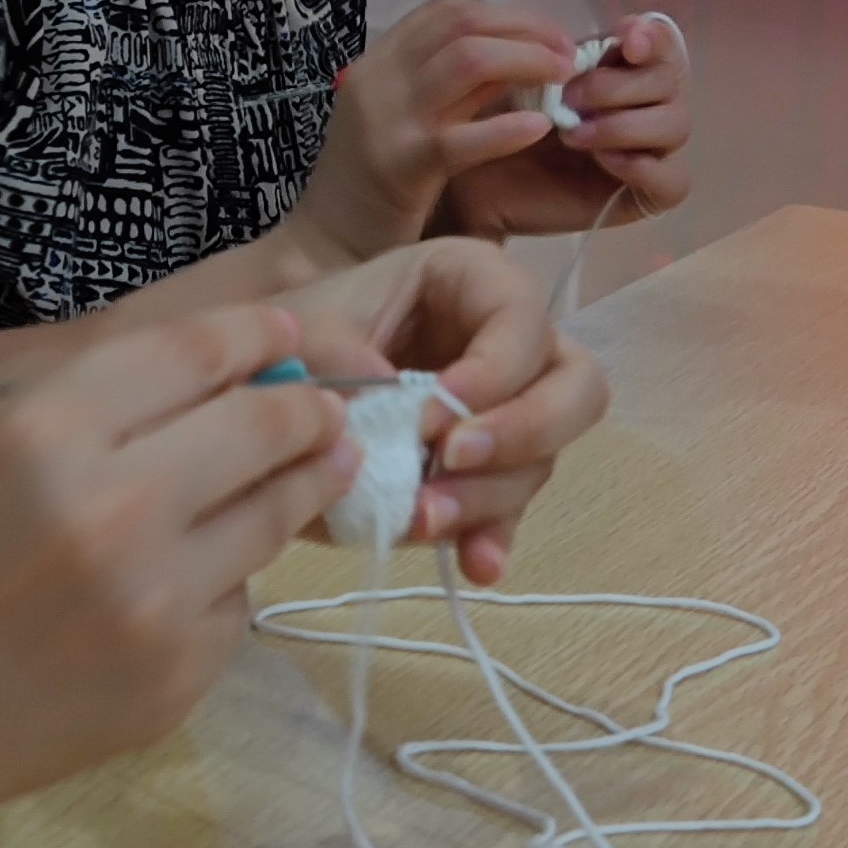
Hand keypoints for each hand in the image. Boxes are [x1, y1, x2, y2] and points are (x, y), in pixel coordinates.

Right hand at [0, 305, 357, 816]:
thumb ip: (102, 407)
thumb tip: (236, 376)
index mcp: (48, 431)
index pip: (197, 354)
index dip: (259, 333)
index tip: (290, 334)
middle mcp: (116, 508)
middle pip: (262, 428)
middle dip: (308, 409)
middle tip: (327, 409)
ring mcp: (157, 601)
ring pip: (273, 518)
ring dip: (302, 486)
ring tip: (320, 469)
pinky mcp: (178, 675)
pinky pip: (236, 604)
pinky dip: (225, 584)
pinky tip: (191, 583)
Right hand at [282, 0, 576, 263]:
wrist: (322, 248)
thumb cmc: (372, 190)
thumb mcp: (404, 122)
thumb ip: (447, 91)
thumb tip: (519, 62)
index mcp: (379, 63)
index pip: (447, 11)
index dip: (508, 15)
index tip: (549, 35)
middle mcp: (379, 79)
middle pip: (463, 25)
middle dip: (527, 30)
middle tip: (569, 54)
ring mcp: (386, 119)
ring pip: (467, 61)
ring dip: (527, 60)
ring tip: (565, 79)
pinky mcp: (399, 166)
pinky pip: (461, 136)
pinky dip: (507, 127)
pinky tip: (540, 128)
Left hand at [292, 237, 608, 583]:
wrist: (270, 396)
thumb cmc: (297, 336)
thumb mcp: (304, 329)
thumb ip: (336, 353)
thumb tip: (385, 396)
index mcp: (474, 283)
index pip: (522, 317)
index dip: (494, 371)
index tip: (431, 420)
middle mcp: (508, 346)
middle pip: (576, 387)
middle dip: (524, 431)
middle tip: (450, 460)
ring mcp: (505, 415)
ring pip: (543, 457)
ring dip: (489, 494)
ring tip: (421, 518)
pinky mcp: (484, 475)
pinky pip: (511, 509)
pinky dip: (493, 538)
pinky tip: (475, 564)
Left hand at [435, 12, 695, 242]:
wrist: (475, 180)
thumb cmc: (499, 122)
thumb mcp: (524, 78)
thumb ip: (563, 55)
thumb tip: (593, 44)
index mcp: (622, 70)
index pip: (661, 45)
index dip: (652, 38)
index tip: (624, 40)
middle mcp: (644, 106)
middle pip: (671, 82)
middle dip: (621, 84)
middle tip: (570, 97)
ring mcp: (648, 150)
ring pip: (676, 126)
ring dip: (626, 124)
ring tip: (573, 135)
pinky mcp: (643, 195)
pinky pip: (673, 181)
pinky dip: (643, 166)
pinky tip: (603, 161)